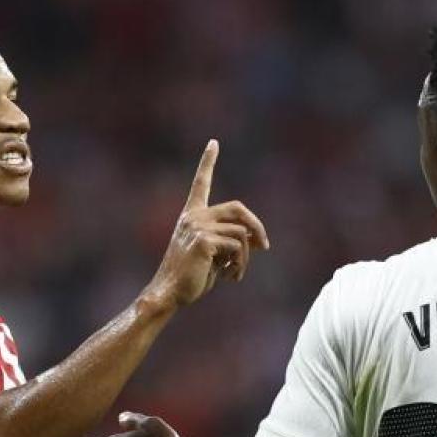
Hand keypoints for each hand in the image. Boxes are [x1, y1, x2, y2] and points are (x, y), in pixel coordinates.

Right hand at [141, 140, 269, 310]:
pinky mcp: (204, 241)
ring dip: (246, 257)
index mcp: (192, 216)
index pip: (200, 183)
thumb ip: (233, 242)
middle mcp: (194, 217)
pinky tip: (230, 278)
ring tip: (235, 274)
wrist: (171, 293)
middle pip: (238, 208)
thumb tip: (261, 240)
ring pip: (241, 234)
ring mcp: (198, 227)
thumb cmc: (192, 277)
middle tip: (265, 246)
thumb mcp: (215, 255)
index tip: (213, 143)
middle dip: (257, 226)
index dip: (207, 162)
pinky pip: (237, 246)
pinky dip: (240, 265)